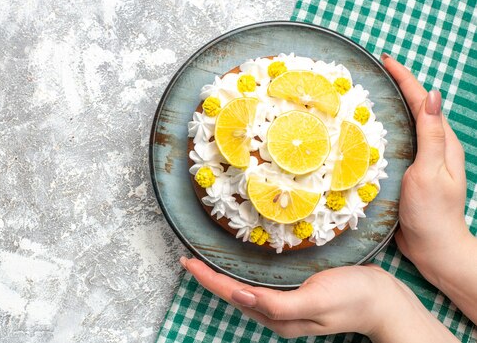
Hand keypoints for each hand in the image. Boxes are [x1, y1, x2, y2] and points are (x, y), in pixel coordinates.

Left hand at [180, 257, 456, 341]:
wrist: (384, 300)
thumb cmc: (353, 296)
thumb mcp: (317, 299)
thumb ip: (278, 304)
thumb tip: (240, 297)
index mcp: (278, 316)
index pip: (232, 295)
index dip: (208, 279)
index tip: (187, 260)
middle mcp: (277, 313)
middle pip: (233, 293)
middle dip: (209, 277)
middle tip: (189, 256)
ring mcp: (285, 304)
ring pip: (243, 289)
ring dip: (222, 275)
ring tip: (204, 259)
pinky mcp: (294, 293)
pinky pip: (259, 284)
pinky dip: (242, 273)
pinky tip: (238, 264)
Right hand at [382, 53, 476, 321]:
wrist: (434, 247)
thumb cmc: (432, 213)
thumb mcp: (430, 173)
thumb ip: (432, 136)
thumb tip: (433, 96)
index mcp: (442, 142)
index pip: (422, 101)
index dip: (405, 78)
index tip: (386, 60)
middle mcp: (433, 146)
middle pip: (414, 106)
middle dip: (396, 84)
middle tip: (372, 70)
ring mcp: (421, 158)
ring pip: (404, 123)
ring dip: (388, 104)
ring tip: (365, 92)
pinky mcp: (409, 170)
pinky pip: (396, 141)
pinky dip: (382, 128)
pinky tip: (365, 129)